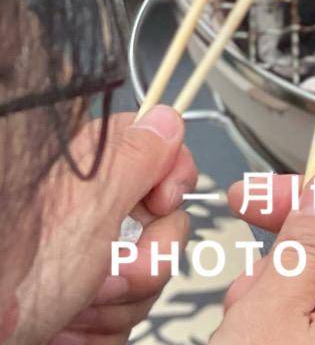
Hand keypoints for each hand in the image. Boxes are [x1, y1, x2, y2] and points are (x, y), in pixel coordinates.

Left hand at [11, 107, 198, 343]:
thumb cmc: (12, 283)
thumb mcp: (85, 208)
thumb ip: (133, 157)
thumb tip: (166, 117)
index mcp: (86, 174)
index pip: (157, 148)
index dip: (172, 176)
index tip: (161, 203)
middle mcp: (85, 213)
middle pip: (161, 220)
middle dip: (147, 257)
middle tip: (107, 270)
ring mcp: (83, 261)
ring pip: (146, 272)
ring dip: (119, 302)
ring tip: (73, 308)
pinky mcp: (81, 304)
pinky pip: (124, 315)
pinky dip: (101, 329)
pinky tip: (67, 328)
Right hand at [214, 171, 314, 344]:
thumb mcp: (269, 317)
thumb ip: (303, 250)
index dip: (306, 199)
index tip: (256, 195)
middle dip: (278, 262)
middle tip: (242, 295)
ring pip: (306, 291)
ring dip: (266, 299)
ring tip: (239, 332)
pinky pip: (301, 325)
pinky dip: (269, 325)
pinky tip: (241, 339)